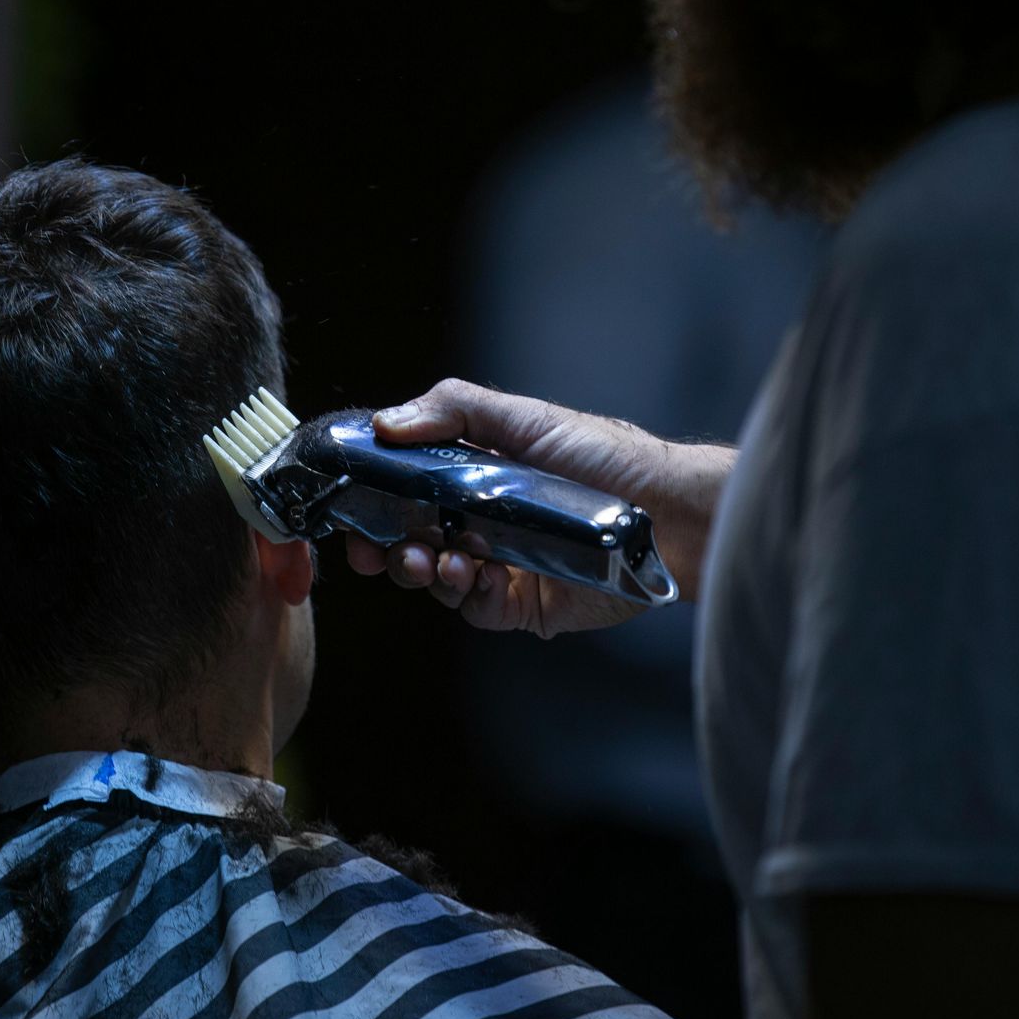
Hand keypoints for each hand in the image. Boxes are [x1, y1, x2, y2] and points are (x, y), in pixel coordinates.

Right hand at [343, 378, 733, 635]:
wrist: (671, 514)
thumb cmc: (606, 458)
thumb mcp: (525, 417)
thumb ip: (453, 410)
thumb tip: (385, 425)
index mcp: (472, 474)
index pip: (400, 488)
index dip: (368, 499)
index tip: (347, 507)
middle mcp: (478, 520)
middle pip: (404, 537)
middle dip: (380, 544)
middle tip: (373, 549)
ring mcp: (497, 564)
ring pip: (431, 576)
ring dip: (416, 569)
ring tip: (427, 559)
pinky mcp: (522, 604)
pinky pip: (473, 608)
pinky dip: (460, 594)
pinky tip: (468, 575)